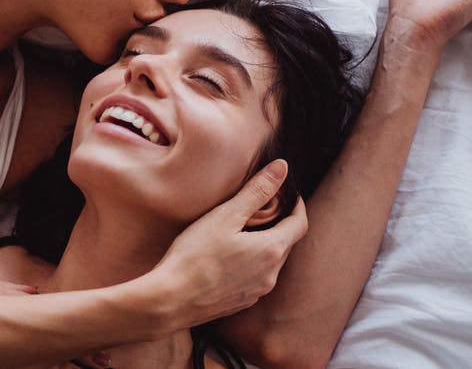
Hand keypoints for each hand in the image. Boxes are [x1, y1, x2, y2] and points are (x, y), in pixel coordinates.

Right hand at [151, 160, 306, 325]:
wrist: (171, 300)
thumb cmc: (195, 256)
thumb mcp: (225, 216)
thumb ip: (256, 192)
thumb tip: (281, 168)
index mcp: (272, 250)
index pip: (300, 224)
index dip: (297, 206)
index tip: (287, 194)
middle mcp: (271, 275)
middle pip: (286, 243)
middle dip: (279, 224)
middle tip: (263, 208)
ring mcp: (257, 292)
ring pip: (270, 262)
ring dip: (264, 245)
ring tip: (244, 231)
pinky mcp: (241, 302)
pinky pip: (255, 278)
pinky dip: (251, 264)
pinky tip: (229, 257)